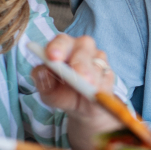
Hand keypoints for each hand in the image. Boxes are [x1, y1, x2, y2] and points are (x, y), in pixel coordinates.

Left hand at [33, 34, 122, 149]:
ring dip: (93, 78)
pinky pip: (107, 77)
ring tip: (88, 90)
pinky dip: (101, 86)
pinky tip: (95, 93)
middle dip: (80, 63)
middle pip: (83, 48)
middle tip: (79, 77)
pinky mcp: (109, 71)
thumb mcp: (48, 92)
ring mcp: (98, 58)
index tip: (53, 58)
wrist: (81, 108)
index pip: (61, 41)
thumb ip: (42, 82)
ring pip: (97, 64)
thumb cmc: (61, 93)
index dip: (58, 48)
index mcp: (63, 47)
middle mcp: (81, 48)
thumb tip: (42, 71)